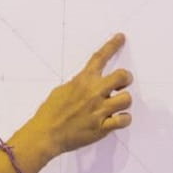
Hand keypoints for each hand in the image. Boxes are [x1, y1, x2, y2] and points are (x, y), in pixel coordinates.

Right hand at [20, 33, 132, 157]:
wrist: (46, 134)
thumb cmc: (50, 112)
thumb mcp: (62, 91)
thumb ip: (79, 85)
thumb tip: (89, 84)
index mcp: (82, 81)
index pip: (100, 58)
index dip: (112, 45)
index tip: (121, 38)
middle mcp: (93, 92)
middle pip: (122, 76)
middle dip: (126, 78)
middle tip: (121, 85)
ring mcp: (99, 110)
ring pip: (127, 99)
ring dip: (124, 102)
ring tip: (116, 106)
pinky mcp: (102, 127)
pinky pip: (124, 120)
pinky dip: (124, 119)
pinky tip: (117, 120)